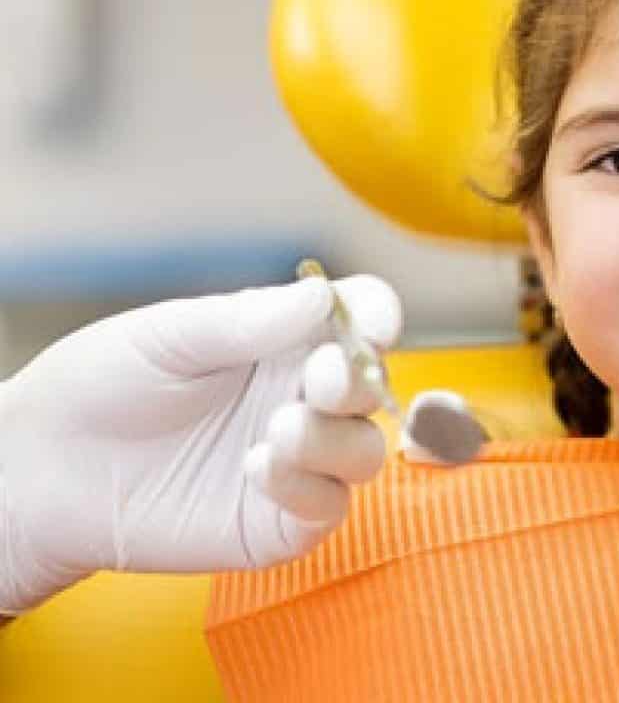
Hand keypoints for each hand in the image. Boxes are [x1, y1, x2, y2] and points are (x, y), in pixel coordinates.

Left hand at [0, 274, 400, 613]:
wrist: (43, 470)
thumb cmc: (103, 385)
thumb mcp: (169, 336)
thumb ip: (247, 320)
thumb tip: (323, 297)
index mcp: (285, 338)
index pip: (359, 318)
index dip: (377, 316)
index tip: (372, 323)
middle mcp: (299, 395)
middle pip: (371, 385)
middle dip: (361, 380)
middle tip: (323, 377)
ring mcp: (295, 459)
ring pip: (364, 451)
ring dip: (336, 439)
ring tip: (278, 429)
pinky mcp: (277, 520)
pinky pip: (327, 508)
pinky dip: (308, 487)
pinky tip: (257, 467)